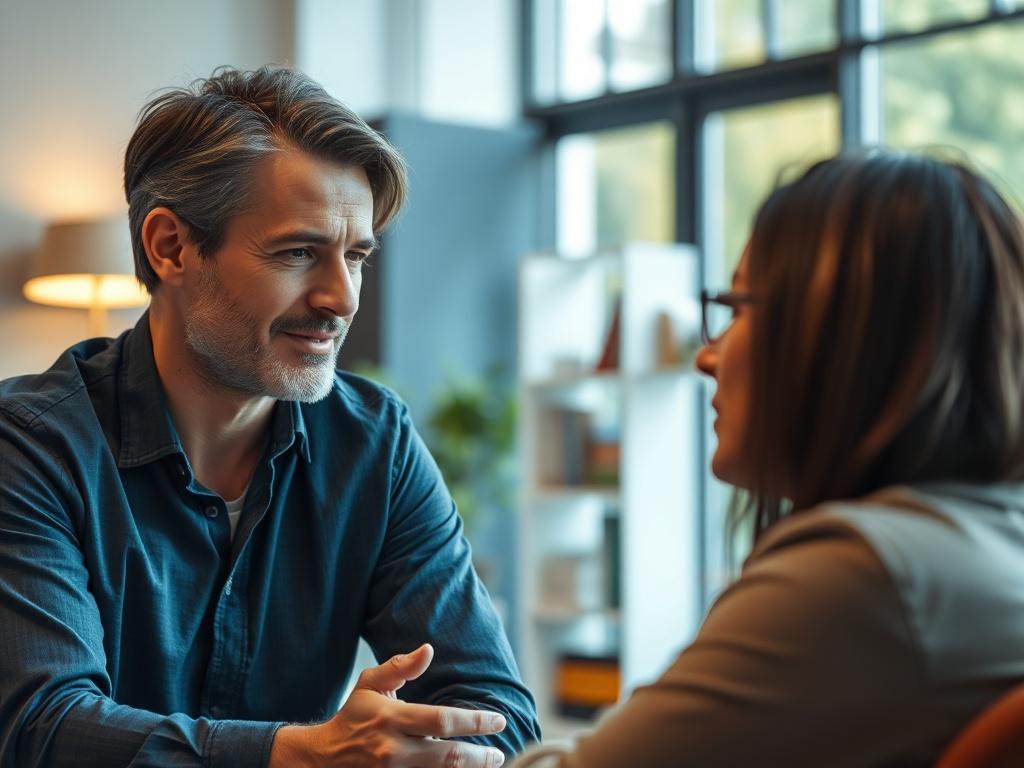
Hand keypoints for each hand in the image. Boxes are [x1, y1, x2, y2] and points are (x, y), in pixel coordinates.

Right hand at [269, 643, 506, 766]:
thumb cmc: (354, 715)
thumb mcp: (371, 683)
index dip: (475, 722)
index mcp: (392, 719)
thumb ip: (401, 666)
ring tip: (488, 764)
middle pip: (449, 757)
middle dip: (480, 756)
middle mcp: (394, 751)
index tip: (499, 721)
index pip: (443, 721)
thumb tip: (428, 649)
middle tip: (498, 753)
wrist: (324, 757)